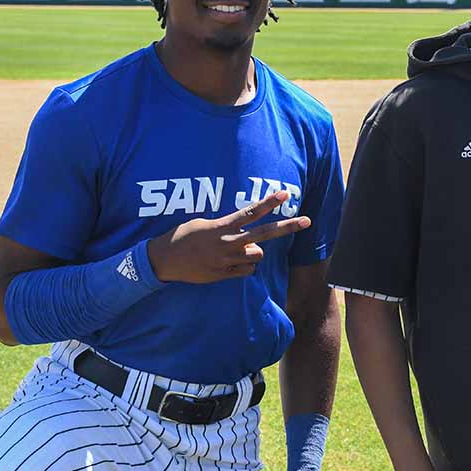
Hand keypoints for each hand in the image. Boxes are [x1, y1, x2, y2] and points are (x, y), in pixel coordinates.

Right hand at [147, 191, 309, 283]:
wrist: (163, 261)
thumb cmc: (182, 237)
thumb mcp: (202, 224)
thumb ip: (225, 226)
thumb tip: (242, 231)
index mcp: (222, 227)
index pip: (250, 212)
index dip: (268, 203)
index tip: (284, 195)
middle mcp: (228, 243)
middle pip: (264, 234)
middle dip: (287, 227)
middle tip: (307, 220)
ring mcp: (227, 261)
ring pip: (257, 256)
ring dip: (253, 252)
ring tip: (238, 249)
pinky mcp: (224, 275)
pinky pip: (247, 271)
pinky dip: (244, 266)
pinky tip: (230, 263)